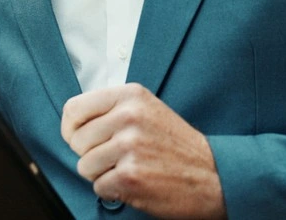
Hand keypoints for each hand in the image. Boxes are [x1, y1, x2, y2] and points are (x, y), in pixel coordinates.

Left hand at [61, 83, 225, 219]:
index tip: (77, 138)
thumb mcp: (147, 110)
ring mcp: (129, 146)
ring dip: (102, 174)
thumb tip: (72, 121)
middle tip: (115, 158)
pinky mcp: (130, 175)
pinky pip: (99, 186)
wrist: (215, 177)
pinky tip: (136, 182)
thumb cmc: (176, 145)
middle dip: (90, 154)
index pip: (73, 109)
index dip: (70, 129)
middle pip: (76, 141)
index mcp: (130, 95)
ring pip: (84, 166)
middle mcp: (128, 116)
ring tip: (128, 169)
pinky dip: (114, 190)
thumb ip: (111, 109)